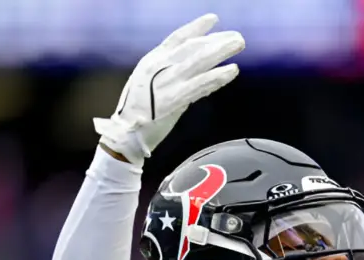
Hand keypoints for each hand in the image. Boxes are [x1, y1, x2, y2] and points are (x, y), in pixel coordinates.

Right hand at [94, 14, 244, 165]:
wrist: (124, 134)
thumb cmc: (139, 112)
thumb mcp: (151, 84)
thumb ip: (172, 76)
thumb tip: (197, 72)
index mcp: (151, 61)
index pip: (176, 38)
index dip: (195, 28)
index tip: (213, 19)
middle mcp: (158, 67)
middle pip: (192, 48)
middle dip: (216, 40)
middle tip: (238, 36)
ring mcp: (166, 83)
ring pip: (198, 62)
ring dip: (221, 52)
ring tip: (239, 44)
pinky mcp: (173, 100)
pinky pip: (199, 85)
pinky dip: (216, 77)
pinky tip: (232, 70)